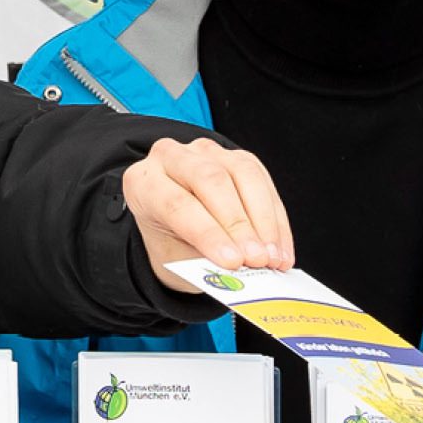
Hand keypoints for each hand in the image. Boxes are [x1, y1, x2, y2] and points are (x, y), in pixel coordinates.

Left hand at [124, 137, 294, 287]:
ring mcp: (206, 151)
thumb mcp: (174, 256)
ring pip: (243, 175)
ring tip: (274, 258)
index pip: (175, 203)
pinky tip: (280, 248)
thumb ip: (201, 259)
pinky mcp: (237, 157)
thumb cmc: (171, 240)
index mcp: (142, 182)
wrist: (174, 223)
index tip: (232, 261)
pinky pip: (263, 181)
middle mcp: (171, 157)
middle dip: (239, 224)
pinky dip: (275, 220)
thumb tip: (240, 270)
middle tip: (258, 260)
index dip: (207, 233)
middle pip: (210, 180)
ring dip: (264, 221)